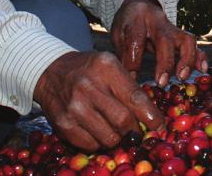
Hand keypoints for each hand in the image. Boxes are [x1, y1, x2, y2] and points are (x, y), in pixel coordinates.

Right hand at [34, 51, 162, 150]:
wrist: (51, 72)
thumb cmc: (88, 70)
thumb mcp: (110, 66)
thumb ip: (129, 86)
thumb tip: (151, 115)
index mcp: (106, 68)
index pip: (135, 97)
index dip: (150, 116)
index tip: (159, 126)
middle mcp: (89, 87)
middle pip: (123, 120)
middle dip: (134, 131)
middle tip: (136, 132)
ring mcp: (75, 107)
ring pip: (108, 137)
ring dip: (118, 139)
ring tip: (116, 131)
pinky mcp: (64, 124)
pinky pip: (91, 145)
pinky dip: (99, 143)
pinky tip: (98, 131)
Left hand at [111, 0, 207, 86]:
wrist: (140, 5)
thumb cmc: (127, 24)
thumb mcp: (118, 34)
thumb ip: (123, 54)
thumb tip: (129, 80)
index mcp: (137, 18)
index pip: (136, 39)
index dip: (133, 62)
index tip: (131, 81)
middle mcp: (158, 21)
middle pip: (165, 39)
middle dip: (165, 62)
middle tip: (162, 83)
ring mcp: (172, 28)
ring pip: (186, 40)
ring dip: (187, 60)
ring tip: (182, 78)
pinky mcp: (181, 35)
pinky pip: (194, 44)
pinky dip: (200, 56)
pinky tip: (202, 69)